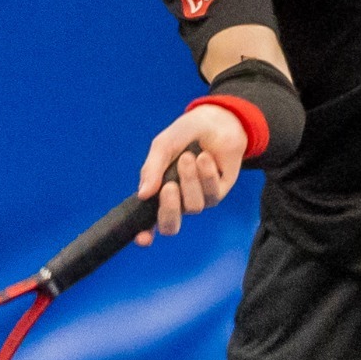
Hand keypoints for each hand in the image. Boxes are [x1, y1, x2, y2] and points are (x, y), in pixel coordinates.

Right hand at [135, 105, 248, 243]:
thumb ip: (152, 169)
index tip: (142, 238)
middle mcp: (177, 201)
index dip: (144, 235)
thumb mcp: (163, 146)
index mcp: (158, 193)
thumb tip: (142, 195)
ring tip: (189, 157)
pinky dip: (206, 175)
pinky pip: (211, 195)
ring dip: (189, 180)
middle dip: (169, 209)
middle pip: (170, 226)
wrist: (216, 121)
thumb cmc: (185, 134)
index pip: (148, 223)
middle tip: (169, 187)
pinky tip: (205, 158)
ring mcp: (198, 199)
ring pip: (193, 207)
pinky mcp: (218, 193)